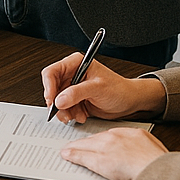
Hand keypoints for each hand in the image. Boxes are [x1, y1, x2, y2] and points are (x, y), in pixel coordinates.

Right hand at [42, 52, 166, 123]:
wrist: (129, 102)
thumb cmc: (119, 89)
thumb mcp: (98, 89)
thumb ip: (77, 93)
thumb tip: (59, 99)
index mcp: (76, 63)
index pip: (52, 72)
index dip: (49, 86)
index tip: (52, 100)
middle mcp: (72, 74)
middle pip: (52, 88)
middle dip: (56, 102)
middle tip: (62, 112)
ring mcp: (73, 88)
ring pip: (57, 100)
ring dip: (64, 111)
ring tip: (75, 115)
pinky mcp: (76, 100)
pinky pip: (65, 108)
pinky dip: (70, 115)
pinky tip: (81, 115)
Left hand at [61, 128, 167, 179]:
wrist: (158, 172)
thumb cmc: (160, 163)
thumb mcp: (154, 147)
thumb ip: (144, 146)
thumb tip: (143, 150)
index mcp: (131, 133)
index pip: (110, 135)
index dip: (101, 140)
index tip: (98, 143)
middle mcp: (116, 137)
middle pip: (96, 139)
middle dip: (86, 143)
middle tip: (76, 145)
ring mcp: (107, 148)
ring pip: (87, 146)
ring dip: (76, 147)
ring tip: (69, 149)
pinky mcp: (100, 160)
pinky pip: (83, 156)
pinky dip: (73, 155)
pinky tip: (67, 154)